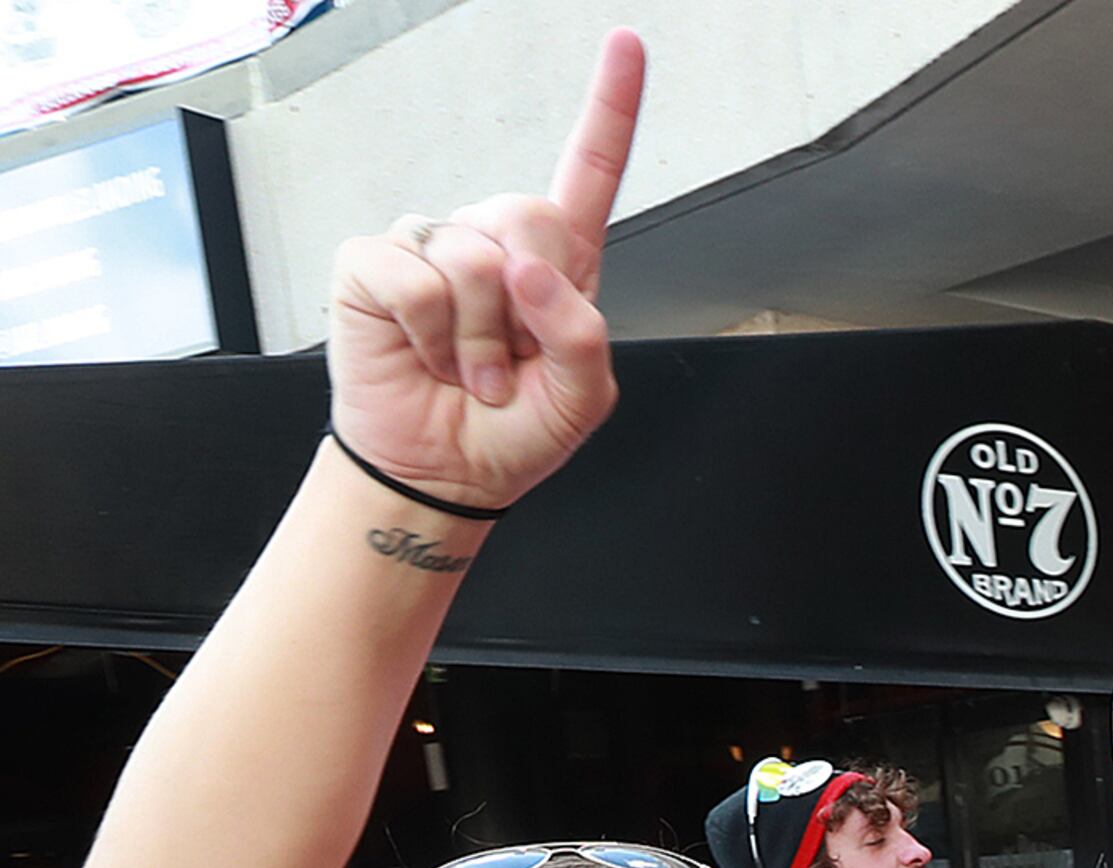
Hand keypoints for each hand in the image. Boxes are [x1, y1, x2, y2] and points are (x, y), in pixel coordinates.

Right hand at [325, 29, 642, 510]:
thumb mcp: (582, 399)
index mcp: (559, 263)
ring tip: (470, 369)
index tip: (626, 43)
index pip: (589, 169)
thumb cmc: (513, 428)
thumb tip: (533, 274)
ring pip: (473, 260)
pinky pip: (414, 279)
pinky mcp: (375, 262)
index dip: (610, 107)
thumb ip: (583, 337)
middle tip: (510, 362)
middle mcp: (493, 239)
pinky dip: (430, 334)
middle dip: (528, 305)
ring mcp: (431, 244)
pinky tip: (426, 353)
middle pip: (529, 213)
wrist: (445, 468)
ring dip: (481, 340)